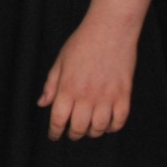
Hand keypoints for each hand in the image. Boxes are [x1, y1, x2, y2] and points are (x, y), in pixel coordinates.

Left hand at [38, 18, 136, 140]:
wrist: (110, 31)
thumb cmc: (82, 43)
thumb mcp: (60, 62)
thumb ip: (51, 85)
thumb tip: (42, 104)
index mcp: (68, 88)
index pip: (59, 119)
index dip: (55, 131)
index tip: (54, 135)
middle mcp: (87, 96)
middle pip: (79, 127)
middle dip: (73, 134)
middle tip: (71, 133)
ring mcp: (107, 97)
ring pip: (99, 128)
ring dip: (92, 133)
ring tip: (88, 129)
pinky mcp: (124, 95)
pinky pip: (119, 121)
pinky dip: (113, 127)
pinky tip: (107, 125)